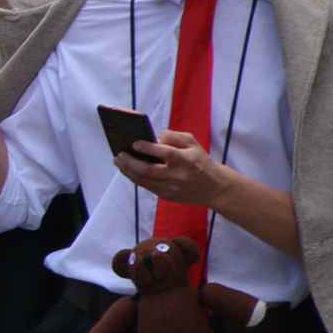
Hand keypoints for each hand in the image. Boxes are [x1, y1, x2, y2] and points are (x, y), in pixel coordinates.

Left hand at [116, 129, 230, 208]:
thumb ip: (174, 137)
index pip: (165, 153)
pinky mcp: (167, 196)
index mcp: (186, 160)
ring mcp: (171, 188)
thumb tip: (154, 137)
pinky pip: (147, 186)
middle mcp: (177, 176)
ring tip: (118, 161)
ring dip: (128, 171)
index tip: (135, 143)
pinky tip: (128, 170)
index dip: (149, 148)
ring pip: (144, 181)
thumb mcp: (193, 144)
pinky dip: (135, 178)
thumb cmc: (201, 161)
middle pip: (149, 170)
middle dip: (131, 162)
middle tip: (119, 154)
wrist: (214, 188)